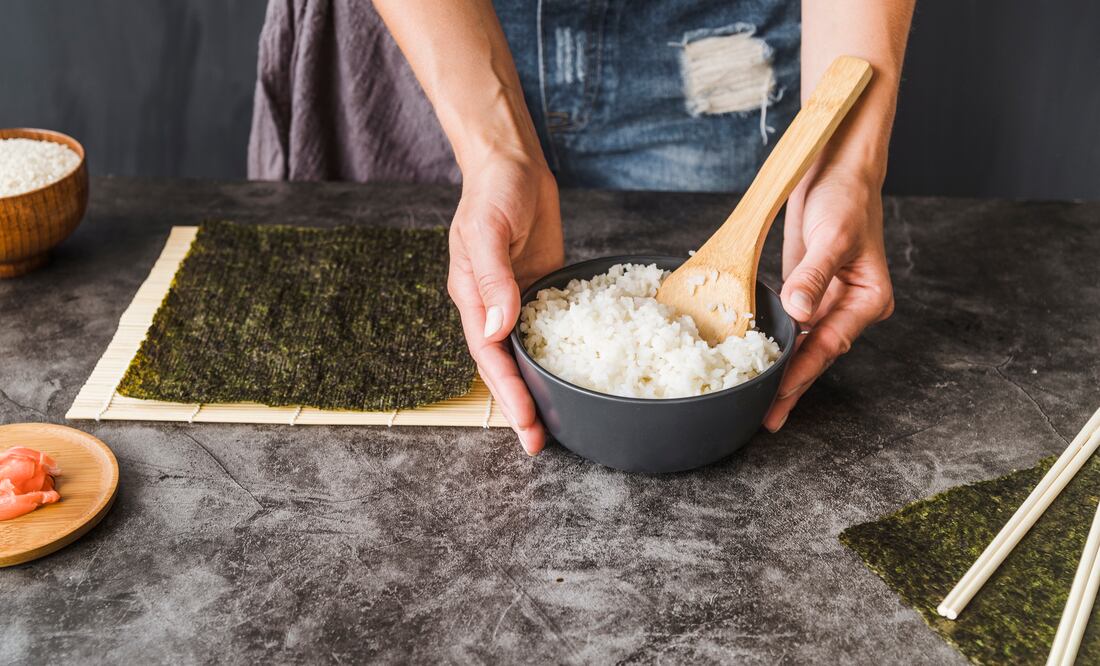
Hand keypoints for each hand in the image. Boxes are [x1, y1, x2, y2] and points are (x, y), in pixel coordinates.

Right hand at [448, 152, 563, 454]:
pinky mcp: (541, 290)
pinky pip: (549, 331)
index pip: (489, 357)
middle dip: (521, 406)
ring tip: (556, 424)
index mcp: (472, 298)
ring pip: (526, 356)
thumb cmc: (494, 191)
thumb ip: (493, 278)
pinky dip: (559, 356)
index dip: (507, 393)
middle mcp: (492, 307)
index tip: (525, 423)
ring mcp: (517, 301)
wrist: (513, 164)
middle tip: (540, 443)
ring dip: (539, 389)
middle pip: (505, 367)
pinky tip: (578, 376)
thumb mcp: (488, 229)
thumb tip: (498, 328)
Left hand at [763, 162, 894, 431]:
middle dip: (790, 386)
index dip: (802, 374)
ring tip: (755, 400)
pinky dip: (774, 343)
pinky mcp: (806, 291)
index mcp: (868, 300)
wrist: (839, 169)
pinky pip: (789, 326)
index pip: (829, 345)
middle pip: (816, 355)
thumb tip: (799, 311)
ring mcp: (827, 302)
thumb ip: (814, 276)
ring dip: (780, 369)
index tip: (779, 399)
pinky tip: (756, 361)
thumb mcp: (832, 236)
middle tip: (764, 418)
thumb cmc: (846, 198)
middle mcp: (850, 307)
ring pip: (801, 345)